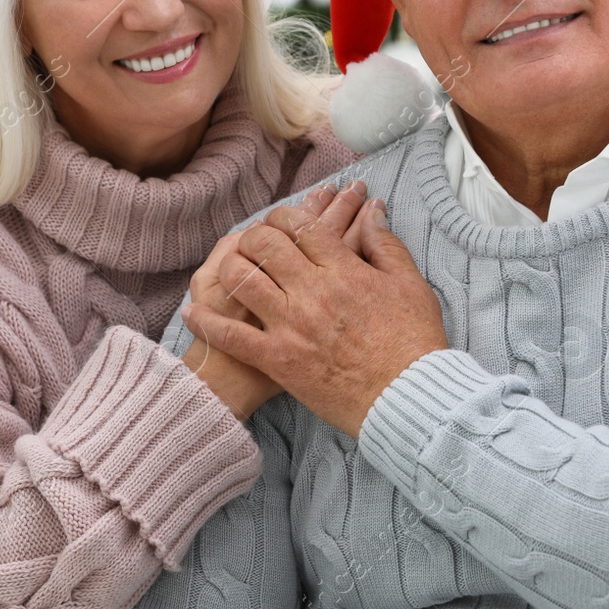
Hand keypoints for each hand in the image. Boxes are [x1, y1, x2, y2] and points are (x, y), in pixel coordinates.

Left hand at [183, 191, 446, 437]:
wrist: (407, 398)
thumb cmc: (414, 343)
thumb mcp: (410, 284)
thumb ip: (385, 243)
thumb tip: (372, 210)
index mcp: (343, 270)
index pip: (300, 225)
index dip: (284, 215)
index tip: (280, 221)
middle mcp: (312, 292)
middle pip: (264, 245)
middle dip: (253, 236)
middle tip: (254, 242)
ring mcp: (291, 326)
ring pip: (241, 281)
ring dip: (230, 268)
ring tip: (229, 269)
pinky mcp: (277, 360)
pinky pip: (230, 336)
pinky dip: (207, 322)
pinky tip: (195, 313)